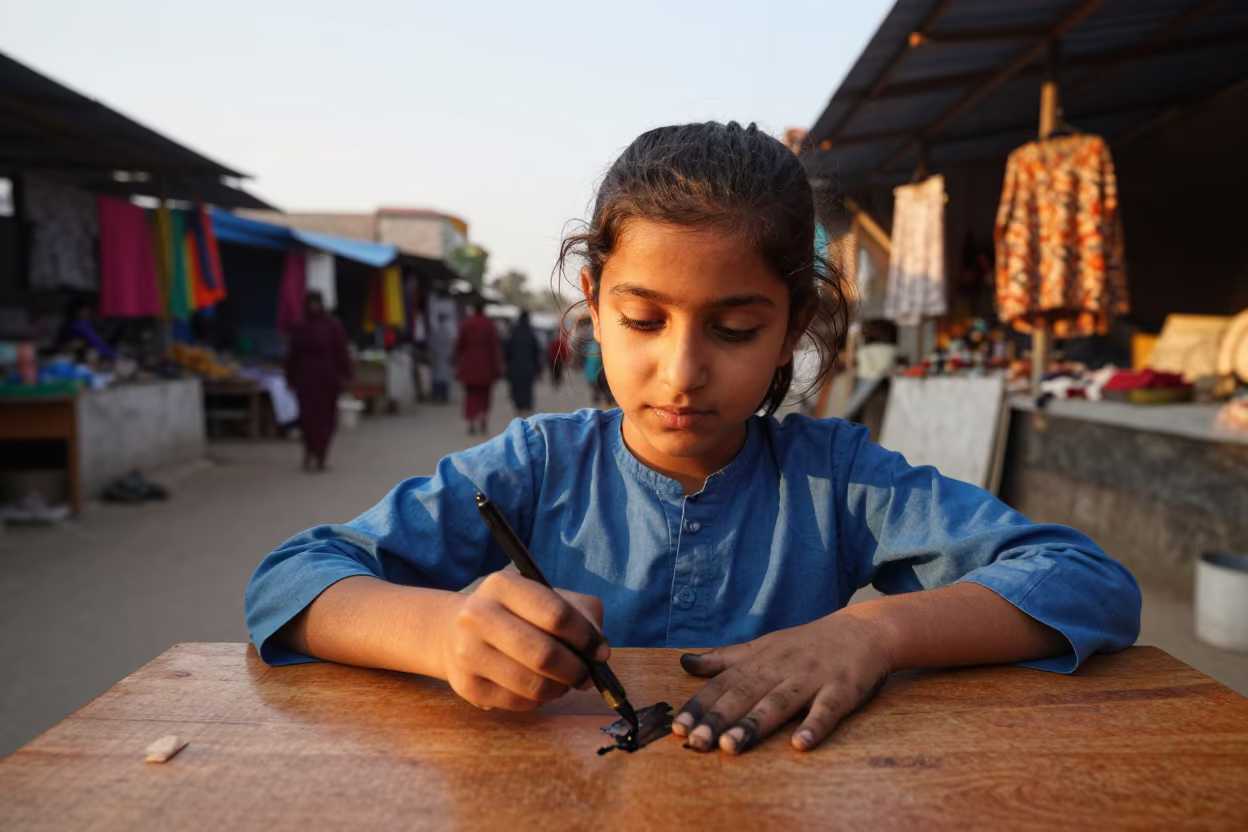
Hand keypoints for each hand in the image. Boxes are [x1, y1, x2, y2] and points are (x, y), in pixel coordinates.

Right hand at [440, 571, 609, 710]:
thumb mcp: (545, 596)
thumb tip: (599, 652)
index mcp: (502, 585)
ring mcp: (467, 653)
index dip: (586, 638)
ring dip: (560, 688)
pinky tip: (539, 687)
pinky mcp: (467, 687)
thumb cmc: (514, 613)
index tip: (601, 652)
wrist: (455, 632)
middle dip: (576, 670)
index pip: (556, 615)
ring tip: (565, 682)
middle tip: (586, 674)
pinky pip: (519, 703)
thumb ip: (580, 614)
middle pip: (544, 655)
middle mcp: (477, 616)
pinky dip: (539, 700)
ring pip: (533, 685)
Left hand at [672, 612, 893, 753]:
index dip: (700, 705)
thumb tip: (685, 663)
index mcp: (759, 661)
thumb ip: (724, 658)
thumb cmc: (806, 644)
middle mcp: (780, 668)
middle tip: (696, 742)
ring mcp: (811, 678)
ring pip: (778, 703)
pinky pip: (827, 709)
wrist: (862, 630)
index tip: (677, 727)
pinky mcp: (841, 689)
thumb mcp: (762, 646)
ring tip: (731, 746)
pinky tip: (801, 744)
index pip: (722, 684)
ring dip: (754, 725)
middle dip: (718, 719)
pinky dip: (814, 725)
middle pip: (744, 695)